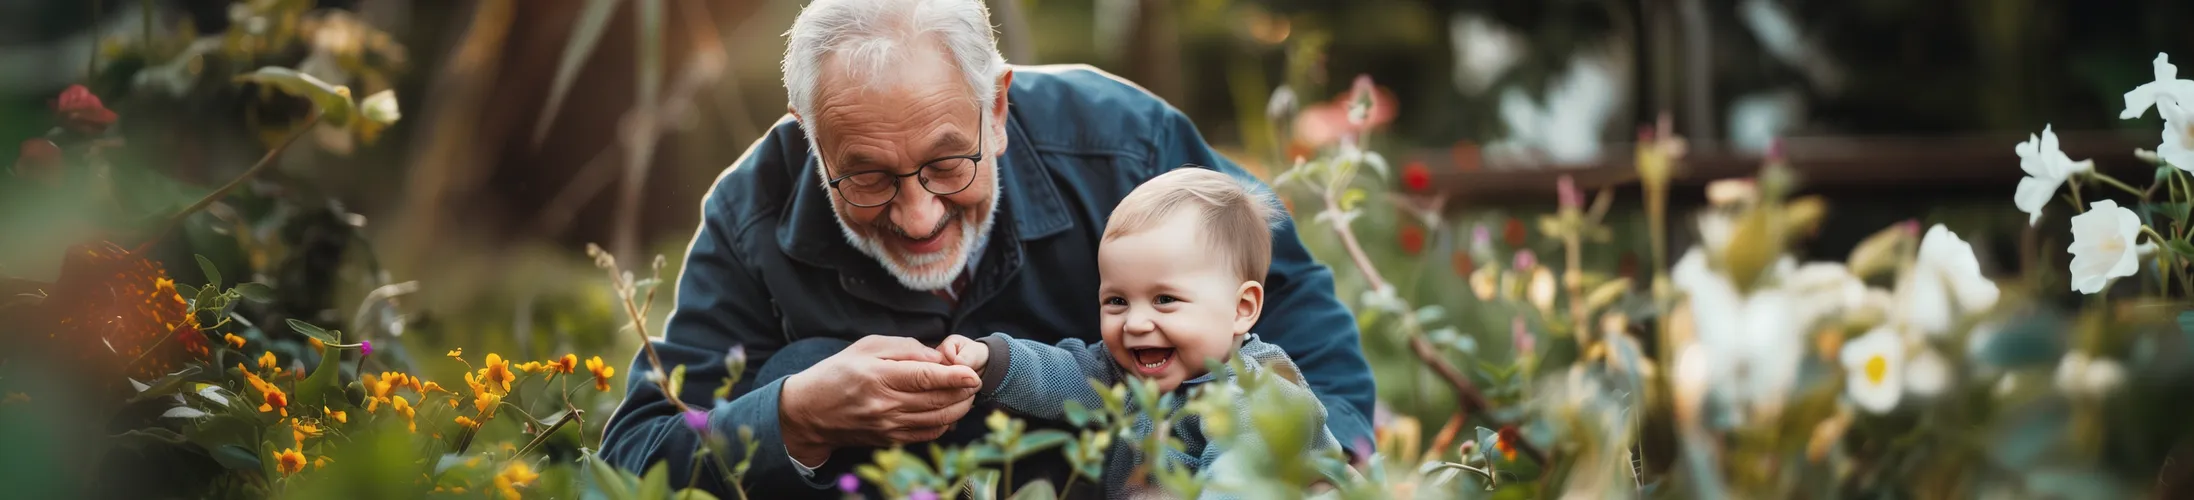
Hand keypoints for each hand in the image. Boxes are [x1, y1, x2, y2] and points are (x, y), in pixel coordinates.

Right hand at [779, 336, 981, 464]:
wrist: (809, 412)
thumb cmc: (837, 373)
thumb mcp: (866, 347)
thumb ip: (905, 348)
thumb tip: (937, 357)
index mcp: (878, 377)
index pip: (924, 377)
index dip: (954, 376)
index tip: (973, 373)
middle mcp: (885, 405)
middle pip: (936, 400)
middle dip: (963, 392)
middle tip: (976, 381)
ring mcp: (888, 426)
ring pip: (936, 420)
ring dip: (959, 408)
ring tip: (968, 395)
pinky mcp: (889, 440)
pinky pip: (926, 434)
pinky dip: (944, 424)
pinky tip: (950, 412)